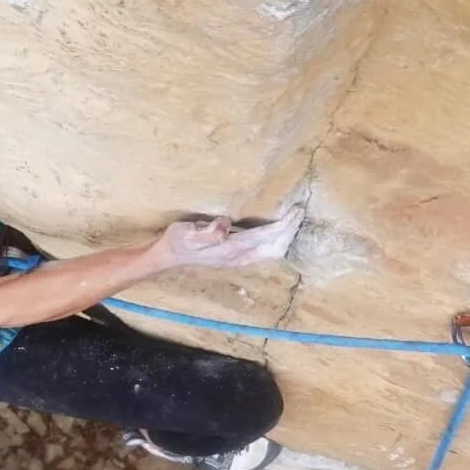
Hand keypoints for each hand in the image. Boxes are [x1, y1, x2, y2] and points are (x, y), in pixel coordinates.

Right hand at [156, 206, 304, 270]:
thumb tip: (225, 225)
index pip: (265, 237)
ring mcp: (240, 259)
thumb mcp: (187, 233)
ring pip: (273, 250)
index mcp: (230, 249)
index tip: (296, 210)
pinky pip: (267, 250)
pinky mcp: (239, 257)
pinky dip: (279, 239)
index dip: (283, 224)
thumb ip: (207, 232)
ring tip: (296, 217)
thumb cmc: (178, 240)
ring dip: (286, 235)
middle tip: (301, 210)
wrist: (168, 255)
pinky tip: (282, 229)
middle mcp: (239, 257)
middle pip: (275, 246)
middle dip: (290, 229)